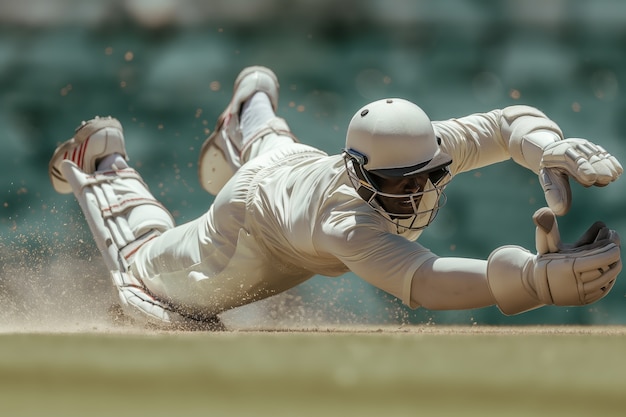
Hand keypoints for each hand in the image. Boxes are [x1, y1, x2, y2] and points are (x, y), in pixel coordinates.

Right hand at [487, 207, 621, 313]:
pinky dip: (609, 276)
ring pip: (608, 278)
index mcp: (568, 268)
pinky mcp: (586, 300)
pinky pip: (604, 288)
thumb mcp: (544, 244)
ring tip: (612, 252)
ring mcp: (582, 294)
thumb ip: (546, 228)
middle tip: (614, 239)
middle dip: (613, 252)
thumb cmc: (543, 261)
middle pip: (606, 268)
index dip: (611, 248)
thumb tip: (544, 210)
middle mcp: (576, 283)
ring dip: (614, 264)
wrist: (538, 285)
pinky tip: (607, 265)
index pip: (600, 259)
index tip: (612, 233)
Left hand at [539, 138, 621, 214]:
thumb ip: (554, 193)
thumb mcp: (548, 180)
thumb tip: (561, 211)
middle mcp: (571, 146)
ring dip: (606, 165)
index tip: (590, 178)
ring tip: (613, 177)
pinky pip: (603, 153)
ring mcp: (583, 146)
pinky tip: (617, 171)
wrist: (553, 153)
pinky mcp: (593, 148)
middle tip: (606, 178)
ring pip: (596, 154)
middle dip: (597, 166)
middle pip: (585, 155)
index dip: (581, 167)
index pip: (568, 157)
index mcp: (556, 153)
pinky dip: (610, 161)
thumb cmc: (551, 170)